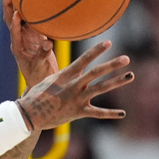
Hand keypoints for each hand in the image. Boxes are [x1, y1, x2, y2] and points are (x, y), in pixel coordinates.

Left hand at [2, 0, 57, 88]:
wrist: (41, 81)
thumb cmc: (38, 75)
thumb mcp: (40, 65)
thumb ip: (43, 54)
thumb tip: (47, 43)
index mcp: (18, 47)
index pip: (14, 31)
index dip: (14, 22)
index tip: (15, 12)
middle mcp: (20, 39)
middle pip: (11, 20)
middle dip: (8, 6)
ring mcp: (27, 36)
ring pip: (20, 17)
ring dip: (17, 4)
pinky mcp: (35, 36)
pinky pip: (32, 20)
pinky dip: (32, 10)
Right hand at [16, 40, 132, 130]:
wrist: (28, 115)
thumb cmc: (35, 96)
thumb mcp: (48, 80)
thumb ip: (64, 75)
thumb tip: (72, 69)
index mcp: (65, 76)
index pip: (83, 59)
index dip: (96, 50)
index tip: (108, 42)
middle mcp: (73, 86)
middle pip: (96, 72)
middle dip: (112, 65)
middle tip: (126, 58)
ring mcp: (76, 99)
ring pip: (100, 88)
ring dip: (117, 81)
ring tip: (131, 75)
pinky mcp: (78, 112)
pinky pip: (97, 113)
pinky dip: (110, 114)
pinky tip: (123, 113)